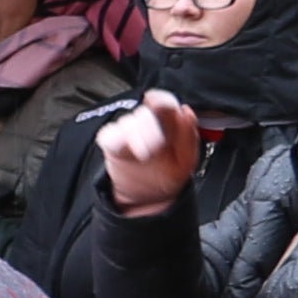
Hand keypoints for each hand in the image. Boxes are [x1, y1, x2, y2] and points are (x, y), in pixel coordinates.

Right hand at [96, 90, 205, 217]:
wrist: (147, 196)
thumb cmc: (167, 174)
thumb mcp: (186, 159)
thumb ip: (188, 135)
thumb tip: (186, 112)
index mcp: (167, 122)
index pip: (164, 101)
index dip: (161, 100)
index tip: (159, 107)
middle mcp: (146, 123)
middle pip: (144, 113)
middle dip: (150, 128)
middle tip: (157, 146)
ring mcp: (127, 131)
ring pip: (126, 123)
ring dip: (135, 137)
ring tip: (144, 155)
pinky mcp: (111, 142)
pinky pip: (108, 135)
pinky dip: (116, 140)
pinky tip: (126, 150)